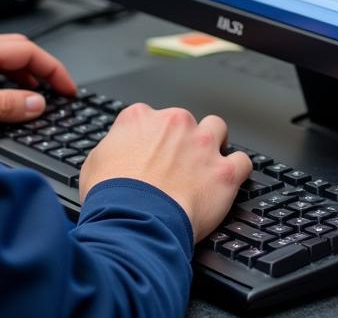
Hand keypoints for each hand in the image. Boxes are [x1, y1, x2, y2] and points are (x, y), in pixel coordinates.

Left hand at [0, 33, 76, 122]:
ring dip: (21, 75)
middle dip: (41, 69)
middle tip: (58, 92)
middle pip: (16, 50)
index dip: (53, 68)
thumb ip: (3, 106)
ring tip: (35, 99)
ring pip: (0, 58)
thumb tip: (36, 104)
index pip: (28, 50)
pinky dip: (3, 80)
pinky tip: (0, 99)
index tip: (69, 88)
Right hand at [78, 104, 251, 241]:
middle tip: (174, 166)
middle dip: (181, 140)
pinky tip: (228, 180)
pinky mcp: (224, 172)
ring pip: (217, 128)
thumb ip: (112, 148)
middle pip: (184, 122)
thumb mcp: (94, 162)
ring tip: (206, 163)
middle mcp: (173, 122)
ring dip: (214, 143)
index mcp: (139, 117)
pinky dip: (237, 170)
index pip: (149, 117)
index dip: (150, 138)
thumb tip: (117, 153)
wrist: (134, 220)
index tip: (150, 154)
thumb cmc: (112, 196)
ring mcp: (201, 144)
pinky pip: (242, 161)